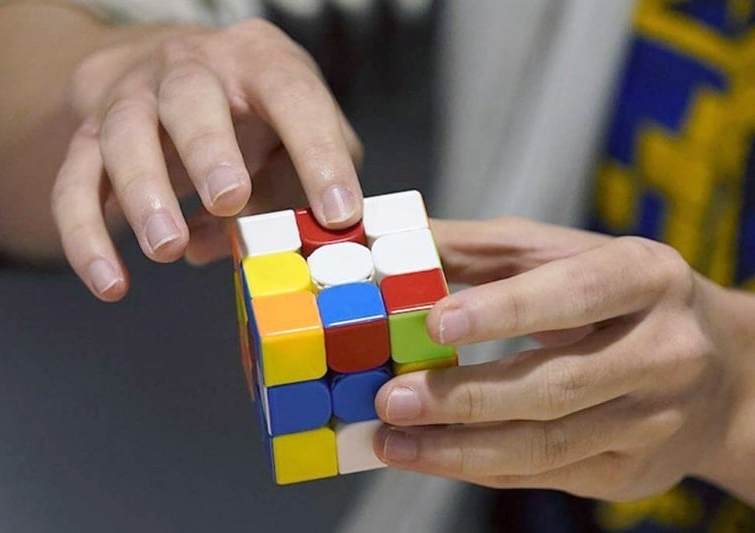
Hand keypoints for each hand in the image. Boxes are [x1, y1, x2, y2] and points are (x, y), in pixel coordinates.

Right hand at [51, 19, 362, 300]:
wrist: (168, 68)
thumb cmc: (250, 112)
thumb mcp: (293, 133)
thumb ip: (297, 185)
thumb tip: (271, 248)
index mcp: (258, 63)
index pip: (293, 96)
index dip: (318, 153)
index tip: (338, 212)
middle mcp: (190, 69)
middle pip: (191, 97)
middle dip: (208, 149)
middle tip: (228, 199)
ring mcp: (132, 99)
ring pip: (123, 135)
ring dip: (143, 192)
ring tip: (168, 248)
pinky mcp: (89, 137)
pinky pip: (73, 184)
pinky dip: (85, 237)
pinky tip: (112, 283)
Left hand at [374, 218, 754, 502]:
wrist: (717, 373)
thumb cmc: (618, 298)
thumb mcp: (565, 256)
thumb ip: (481, 250)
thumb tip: (395, 247)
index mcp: (647, 278)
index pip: (576, 294)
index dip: (506, 310)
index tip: (436, 324)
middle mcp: (664, 352)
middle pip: (556, 384)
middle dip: (465, 397)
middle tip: (393, 398)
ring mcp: (653, 421)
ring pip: (547, 444)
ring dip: (460, 448)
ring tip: (394, 440)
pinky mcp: (631, 471)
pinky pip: (546, 475)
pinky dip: (481, 466)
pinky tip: (431, 456)